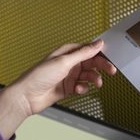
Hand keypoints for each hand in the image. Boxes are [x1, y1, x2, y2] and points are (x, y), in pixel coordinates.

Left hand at [0, 41, 116, 138]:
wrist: (27, 96)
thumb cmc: (39, 76)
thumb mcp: (64, 61)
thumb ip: (83, 53)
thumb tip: (98, 43)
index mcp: (67, 53)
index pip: (88, 49)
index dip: (100, 52)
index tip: (111, 56)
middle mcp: (68, 63)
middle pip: (90, 62)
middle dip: (101, 66)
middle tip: (111, 70)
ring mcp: (68, 76)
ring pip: (88, 76)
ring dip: (93, 79)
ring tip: (96, 83)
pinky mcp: (68, 88)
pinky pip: (82, 87)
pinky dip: (83, 89)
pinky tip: (78, 90)